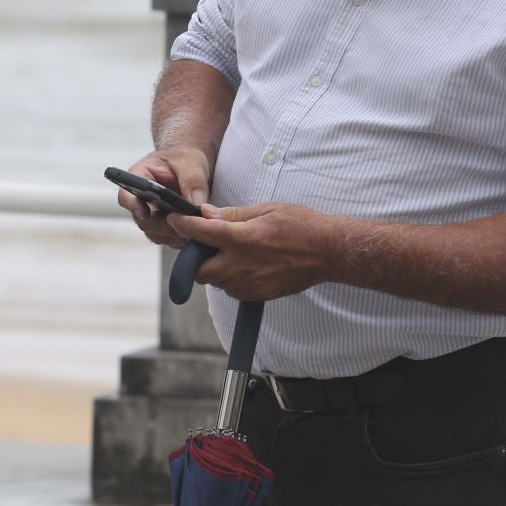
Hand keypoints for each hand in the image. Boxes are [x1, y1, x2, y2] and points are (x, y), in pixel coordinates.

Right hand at [118, 149, 211, 246]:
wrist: (192, 168)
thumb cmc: (185, 159)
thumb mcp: (191, 161)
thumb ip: (193, 180)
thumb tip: (196, 205)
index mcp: (139, 179)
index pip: (126, 195)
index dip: (132, 206)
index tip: (145, 212)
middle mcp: (141, 200)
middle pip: (142, 221)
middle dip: (163, 226)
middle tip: (185, 225)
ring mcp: (152, 216)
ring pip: (155, 234)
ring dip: (174, 234)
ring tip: (195, 228)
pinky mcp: (164, 227)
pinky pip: (169, 240)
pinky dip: (182, 239)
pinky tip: (196, 231)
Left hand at [170, 201, 339, 300]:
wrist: (330, 252)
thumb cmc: (302, 225)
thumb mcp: (266, 210)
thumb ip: (232, 215)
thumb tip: (206, 214)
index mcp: (241, 239)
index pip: (199, 233)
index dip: (182, 225)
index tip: (174, 220)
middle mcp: (240, 265)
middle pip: (199, 271)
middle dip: (196, 259)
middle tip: (205, 245)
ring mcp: (249, 284)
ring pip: (216, 282)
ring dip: (215, 270)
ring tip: (231, 254)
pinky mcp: (259, 295)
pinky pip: (233, 291)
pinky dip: (231, 280)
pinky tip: (245, 266)